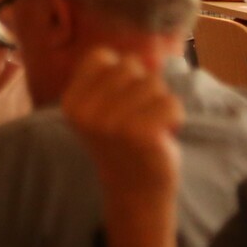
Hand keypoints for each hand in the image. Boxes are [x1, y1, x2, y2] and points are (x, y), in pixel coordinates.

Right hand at [63, 49, 183, 246]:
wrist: (135, 191)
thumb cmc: (124, 140)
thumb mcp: (108, 103)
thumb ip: (122, 72)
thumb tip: (153, 55)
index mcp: (71, 101)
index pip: (102, 57)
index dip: (120, 74)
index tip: (118, 103)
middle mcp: (86, 112)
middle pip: (130, 66)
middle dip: (143, 87)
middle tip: (137, 117)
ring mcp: (112, 123)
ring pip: (153, 83)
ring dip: (159, 103)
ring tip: (149, 127)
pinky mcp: (141, 134)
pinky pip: (172, 102)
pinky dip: (175, 118)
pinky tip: (162, 136)